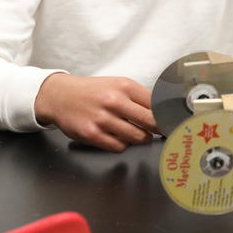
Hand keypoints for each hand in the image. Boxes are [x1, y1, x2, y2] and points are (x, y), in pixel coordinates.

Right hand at [34, 73, 157, 152]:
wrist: (61, 96)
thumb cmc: (94, 91)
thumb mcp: (117, 85)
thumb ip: (139, 97)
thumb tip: (162, 112)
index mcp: (125, 86)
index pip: (156, 104)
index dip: (166, 115)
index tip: (172, 122)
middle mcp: (115, 101)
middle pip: (151, 122)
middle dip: (158, 130)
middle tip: (161, 132)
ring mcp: (103, 119)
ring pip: (137, 137)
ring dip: (140, 138)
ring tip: (137, 134)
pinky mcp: (92, 134)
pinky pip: (119, 147)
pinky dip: (122, 144)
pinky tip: (118, 137)